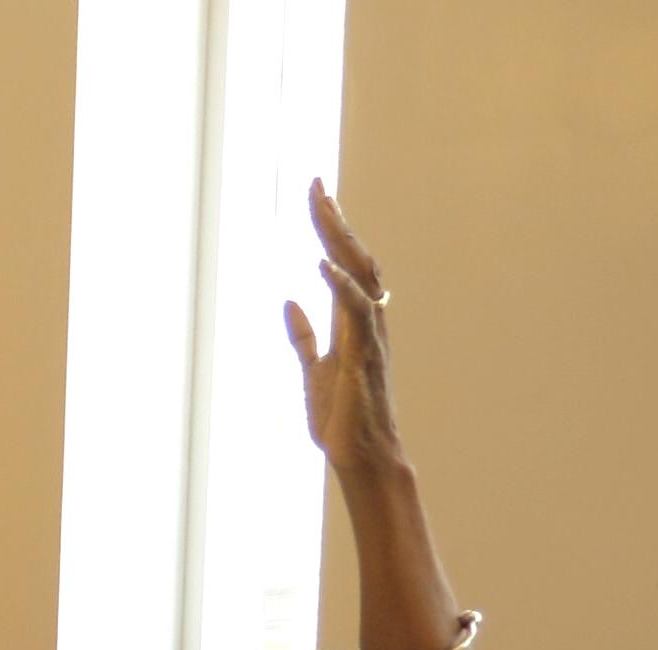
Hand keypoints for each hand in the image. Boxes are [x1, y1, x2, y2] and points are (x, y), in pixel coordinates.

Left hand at [283, 183, 402, 478]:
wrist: (360, 455)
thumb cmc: (342, 418)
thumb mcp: (312, 370)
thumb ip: (303, 336)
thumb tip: (289, 302)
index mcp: (351, 322)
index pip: (341, 263)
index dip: (328, 229)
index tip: (315, 196)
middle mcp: (365, 321)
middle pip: (353, 259)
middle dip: (334, 221)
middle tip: (316, 185)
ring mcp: (368, 337)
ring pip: (359, 277)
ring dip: (339, 242)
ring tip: (322, 209)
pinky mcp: (363, 357)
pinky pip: (356, 314)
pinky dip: (342, 288)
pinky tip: (324, 265)